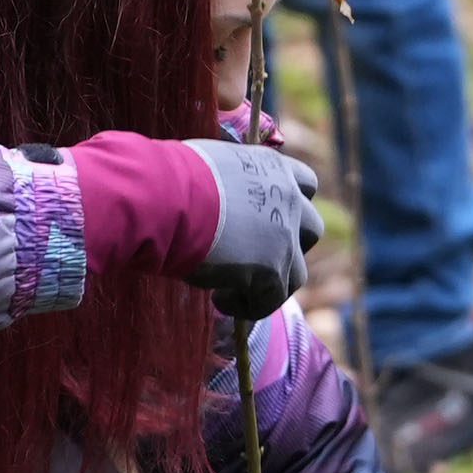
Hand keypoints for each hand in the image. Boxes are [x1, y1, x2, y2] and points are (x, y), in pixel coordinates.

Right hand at [184, 136, 320, 318]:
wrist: (161, 200)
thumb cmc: (166, 181)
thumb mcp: (209, 168)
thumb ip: (229, 183)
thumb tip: (216, 202)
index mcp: (272, 166)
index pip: (306, 184)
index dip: (292, 206)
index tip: (269, 221)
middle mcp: (287, 197)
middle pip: (311, 229)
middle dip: (289, 246)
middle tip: (256, 257)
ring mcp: (284, 235)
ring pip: (297, 272)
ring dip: (271, 283)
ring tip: (233, 289)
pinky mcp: (272, 268)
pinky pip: (271, 299)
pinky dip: (249, 305)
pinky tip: (220, 300)